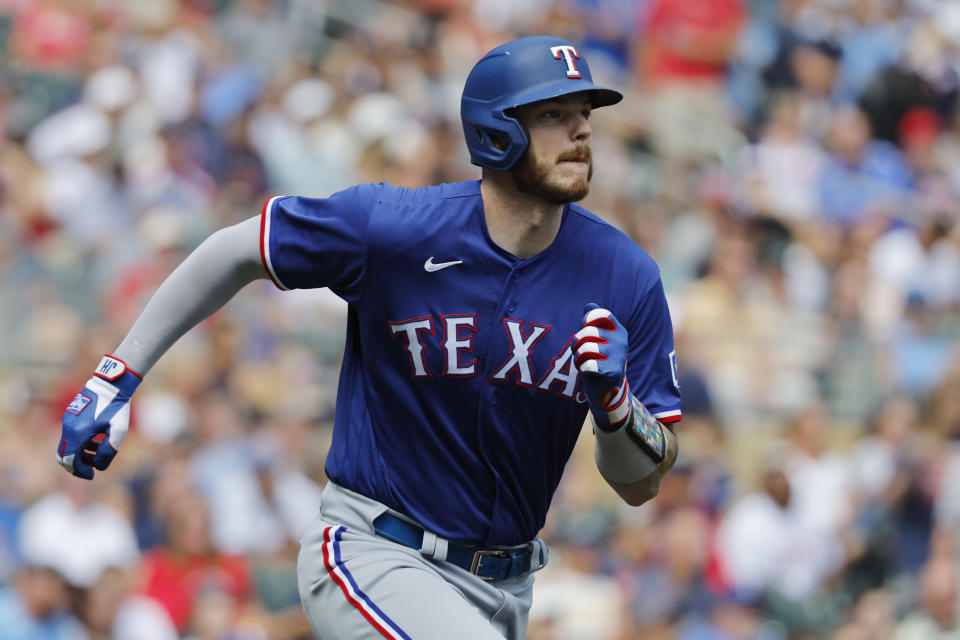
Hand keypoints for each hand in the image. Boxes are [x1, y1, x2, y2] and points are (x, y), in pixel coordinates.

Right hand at [57, 355, 140, 479]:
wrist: (111, 384)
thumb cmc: (117, 407)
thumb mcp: (119, 430)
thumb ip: (109, 450)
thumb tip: (99, 466)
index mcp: (78, 432)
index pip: (71, 461)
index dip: (80, 472)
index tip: (92, 476)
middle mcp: (68, 427)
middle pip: (63, 456)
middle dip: (76, 467)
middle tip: (91, 471)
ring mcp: (68, 421)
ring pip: (66, 446)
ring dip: (79, 455)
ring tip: (97, 456)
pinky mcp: (70, 416)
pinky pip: (70, 436)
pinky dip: (79, 445)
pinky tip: (96, 442)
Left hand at [573, 304, 629, 426]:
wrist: (606, 389)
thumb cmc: (598, 359)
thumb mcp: (596, 337)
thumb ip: (592, 321)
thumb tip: (589, 305)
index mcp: (618, 330)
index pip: (598, 314)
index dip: (586, 320)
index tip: (585, 329)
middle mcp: (621, 341)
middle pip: (587, 331)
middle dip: (577, 342)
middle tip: (583, 351)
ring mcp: (618, 356)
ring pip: (585, 348)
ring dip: (578, 356)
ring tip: (585, 361)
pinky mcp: (612, 372)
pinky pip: (587, 364)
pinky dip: (582, 368)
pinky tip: (589, 372)